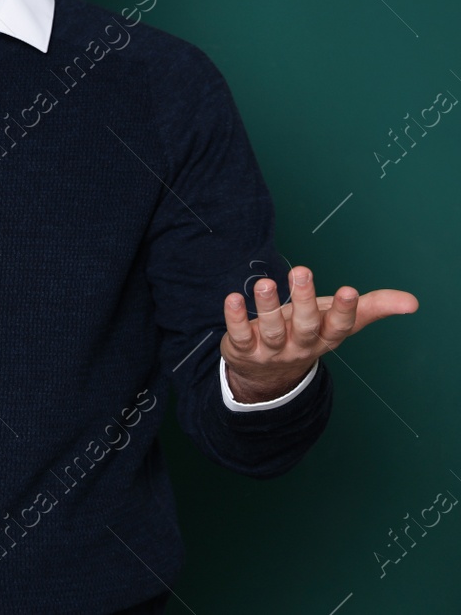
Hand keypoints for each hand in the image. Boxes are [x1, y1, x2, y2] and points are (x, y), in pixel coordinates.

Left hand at [220, 266, 418, 402]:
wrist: (269, 374)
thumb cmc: (309, 333)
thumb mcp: (339, 321)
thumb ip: (372, 307)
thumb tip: (413, 302)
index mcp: (326, 337)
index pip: (340, 327)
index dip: (345, 310)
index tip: (350, 290)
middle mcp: (301, 345)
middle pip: (305, 325)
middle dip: (304, 300)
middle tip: (301, 270)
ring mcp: (272, 350)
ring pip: (271, 329)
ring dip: (268, 306)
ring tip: (265, 283)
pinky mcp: (243, 349)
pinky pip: (239, 335)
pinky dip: (234, 318)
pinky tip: (232, 298)